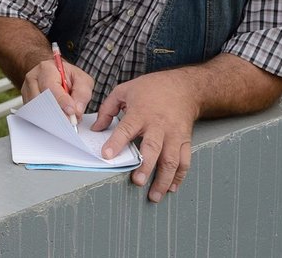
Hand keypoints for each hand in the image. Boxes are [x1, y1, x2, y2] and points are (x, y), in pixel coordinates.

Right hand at [20, 57, 93, 123]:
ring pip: (36, 109)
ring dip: (52, 118)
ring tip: (65, 119)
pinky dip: (46, 119)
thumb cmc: (67, 76)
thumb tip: (76, 111)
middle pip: (41, 99)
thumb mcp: (82, 79)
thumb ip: (82, 93)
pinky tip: (56, 118)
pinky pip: (34, 114)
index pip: (50, 86)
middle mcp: (33, 78)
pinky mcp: (26, 102)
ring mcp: (27, 91)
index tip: (72, 111)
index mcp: (46, 69)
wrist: (54, 75)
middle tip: (70, 120)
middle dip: (57, 112)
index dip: (61, 100)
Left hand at [92, 70, 198, 202]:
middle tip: (138, 181)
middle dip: (145, 166)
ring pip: (171, 159)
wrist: (183, 87)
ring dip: (163, 179)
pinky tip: (171, 187)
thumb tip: (96, 129)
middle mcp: (158, 125)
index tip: (106, 155)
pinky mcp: (185, 141)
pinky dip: (179, 176)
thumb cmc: (151, 88)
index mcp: (140, 112)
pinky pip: (184, 161)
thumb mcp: (124, 91)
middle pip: (152, 148)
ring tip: (154, 194)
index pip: (126, 129)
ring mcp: (174, 135)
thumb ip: (107, 110)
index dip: (116, 142)